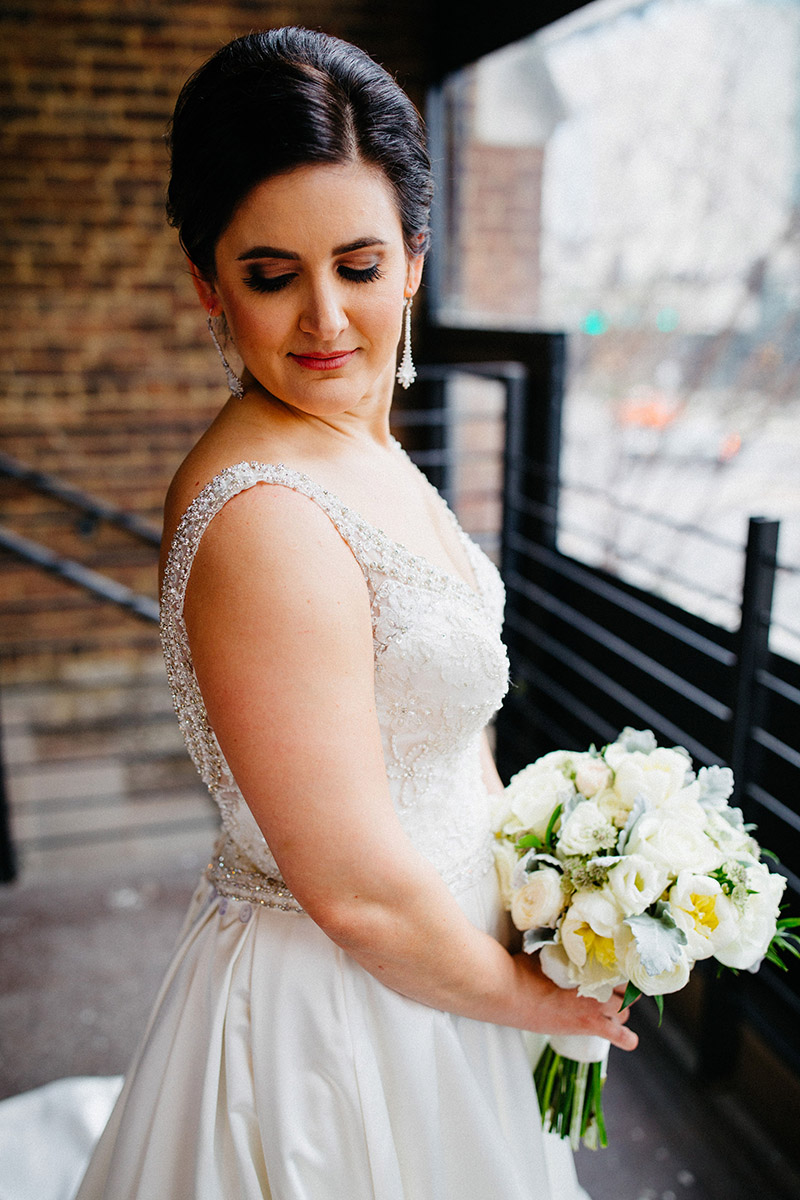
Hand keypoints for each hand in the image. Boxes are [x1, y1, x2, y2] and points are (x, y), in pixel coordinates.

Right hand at [513, 953, 637, 1050]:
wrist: (509, 993)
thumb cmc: (522, 971)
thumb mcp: (544, 954)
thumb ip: (560, 949)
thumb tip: (563, 938)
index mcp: (585, 965)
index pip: (616, 967)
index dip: (619, 969)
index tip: (618, 967)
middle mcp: (594, 984)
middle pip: (624, 988)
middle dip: (623, 989)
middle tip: (614, 988)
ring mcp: (593, 1006)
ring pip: (623, 1011)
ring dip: (621, 1010)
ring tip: (612, 1008)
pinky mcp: (587, 1025)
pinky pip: (617, 1035)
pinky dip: (625, 1038)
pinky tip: (630, 1040)